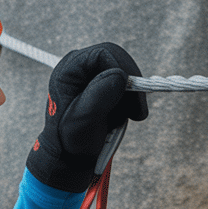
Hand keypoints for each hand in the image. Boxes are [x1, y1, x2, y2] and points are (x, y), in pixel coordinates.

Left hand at [26, 43, 148, 191]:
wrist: (72, 155)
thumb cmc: (72, 139)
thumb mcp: (84, 120)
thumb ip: (100, 95)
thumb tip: (120, 75)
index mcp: (69, 70)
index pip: (104, 53)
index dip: (122, 68)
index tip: (133, 92)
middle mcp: (80, 67)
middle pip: (117, 59)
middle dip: (133, 82)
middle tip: (139, 110)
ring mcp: (92, 76)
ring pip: (125, 72)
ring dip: (133, 94)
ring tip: (133, 116)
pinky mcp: (103, 86)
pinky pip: (126, 85)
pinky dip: (131, 99)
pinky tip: (127, 115)